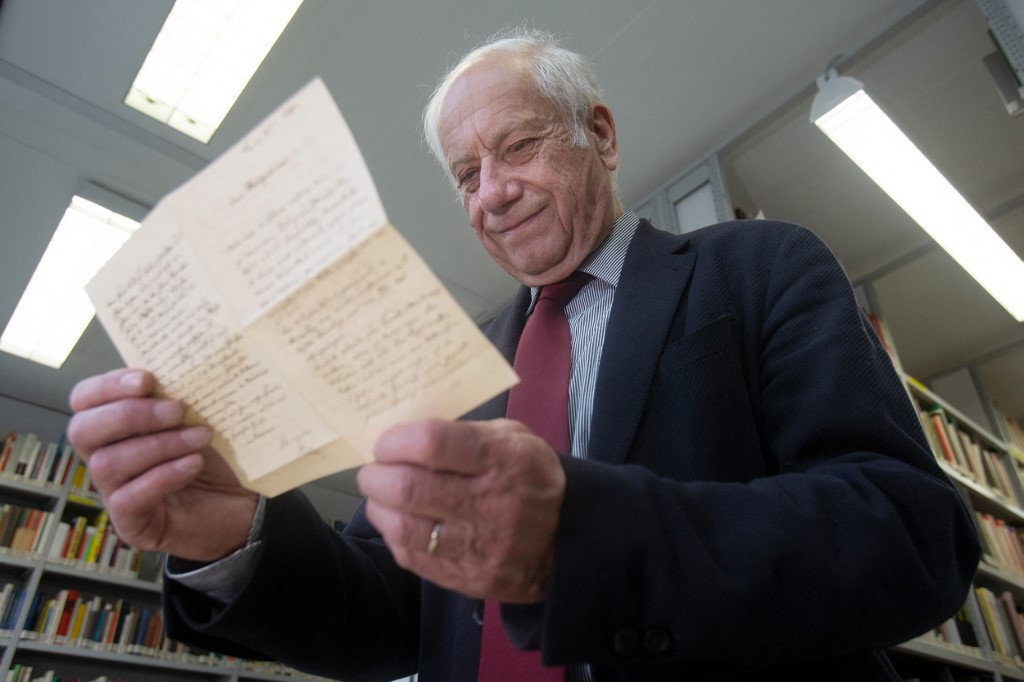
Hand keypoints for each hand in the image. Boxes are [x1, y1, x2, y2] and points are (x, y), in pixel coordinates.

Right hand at [67, 368, 258, 561]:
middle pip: (83, 430)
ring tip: (200, 437)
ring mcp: (115, 493)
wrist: (242, 505)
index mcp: (115, 426)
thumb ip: (177, 395)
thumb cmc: (216, 459)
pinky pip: (128, 499)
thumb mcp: (198, 419)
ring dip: (158, 445)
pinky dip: (163, 476)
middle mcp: (106, 457)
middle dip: (129, 415)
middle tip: (178, 410)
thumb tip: (178, 366)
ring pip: (108, 464)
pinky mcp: (131, 523)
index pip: (84, 400)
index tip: (147, 380)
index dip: (107, 386)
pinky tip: (194, 464)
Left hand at [357, 418, 565, 602]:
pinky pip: (414, 558)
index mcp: (505, 458)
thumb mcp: (513, 439)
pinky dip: (396, 537)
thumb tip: (407, 436)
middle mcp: (493, 503)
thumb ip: (465, 433)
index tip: (385, 443)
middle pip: (410, 488)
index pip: (433, 444)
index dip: (395, 441)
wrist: (569, 539)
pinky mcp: (471, 578)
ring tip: (381, 498)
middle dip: (377, 476)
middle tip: (373, 471)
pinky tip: (400, 523)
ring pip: (405, 528)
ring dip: (380, 509)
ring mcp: (482, 546)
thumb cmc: (529, 477)